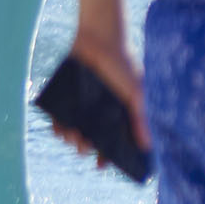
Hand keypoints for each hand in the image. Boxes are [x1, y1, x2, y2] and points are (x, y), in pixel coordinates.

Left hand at [67, 27, 144, 163]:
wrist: (100, 37)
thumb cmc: (123, 64)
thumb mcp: (136, 93)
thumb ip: (141, 118)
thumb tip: (147, 146)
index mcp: (119, 111)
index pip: (114, 139)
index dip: (109, 154)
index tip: (102, 166)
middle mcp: (100, 110)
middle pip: (92, 137)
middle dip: (87, 147)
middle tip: (84, 150)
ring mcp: (82, 103)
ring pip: (75, 128)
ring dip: (71, 139)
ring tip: (72, 139)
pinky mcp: (66, 95)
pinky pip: (59, 116)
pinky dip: (57, 125)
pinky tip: (58, 130)